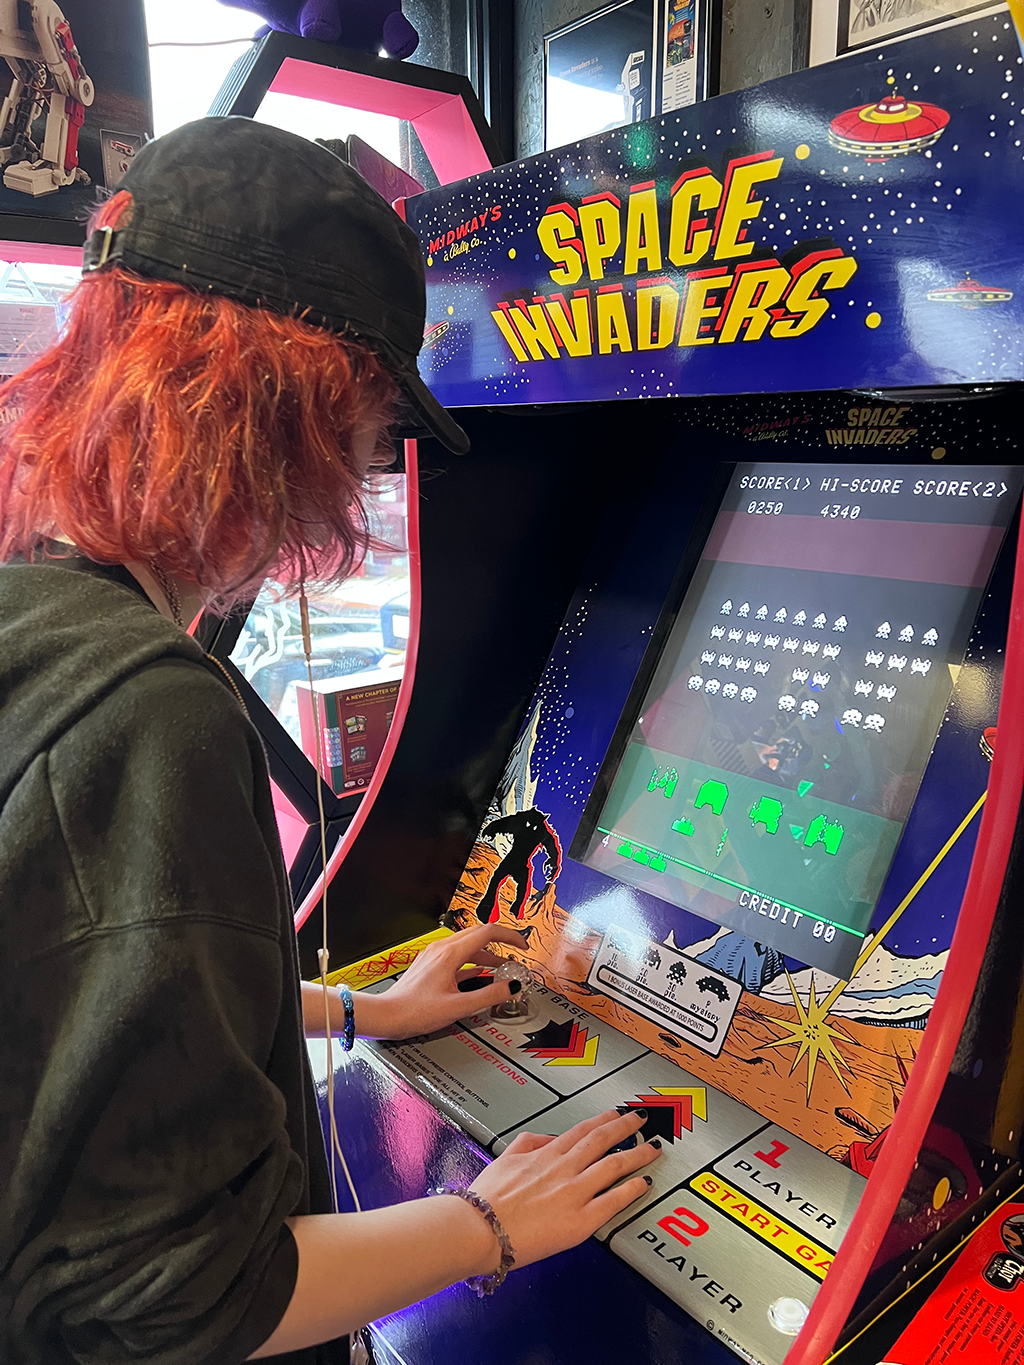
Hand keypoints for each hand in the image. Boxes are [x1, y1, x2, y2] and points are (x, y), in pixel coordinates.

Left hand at [363, 926, 529, 1039]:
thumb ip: (488, 996)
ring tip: (503, 966)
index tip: (522, 946)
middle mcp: (442, 949)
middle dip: (501, 941)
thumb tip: (511, 986)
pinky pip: (459, 956)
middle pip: (479, 933)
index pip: (488, 932)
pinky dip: (474, 961)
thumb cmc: (415, 1011)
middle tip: (517, 951)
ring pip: (469, 945)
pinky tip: (481, 973)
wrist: (387, 1015)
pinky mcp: (431, 964)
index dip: (510, 937)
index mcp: (450, 954)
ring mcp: (435, 955)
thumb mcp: (458, 1007)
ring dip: (488, 952)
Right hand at [468, 1109, 660, 1270]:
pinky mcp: (580, 1220)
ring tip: (652, 1149)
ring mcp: (575, 1193)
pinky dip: (631, 1190)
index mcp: (546, 1155)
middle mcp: (564, 1169)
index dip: (604, 1120)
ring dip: (637, 1155)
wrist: (480, 1227)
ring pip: (614, 1166)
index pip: (583, 1130)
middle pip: (603, 1141)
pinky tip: (644, 1184)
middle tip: (642, 1121)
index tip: (618, 1114)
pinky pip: (613, 1201)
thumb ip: (529, 1143)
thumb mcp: (505, 1157)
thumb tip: (548, 1138)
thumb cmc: (486, 1199)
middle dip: (626, 1128)